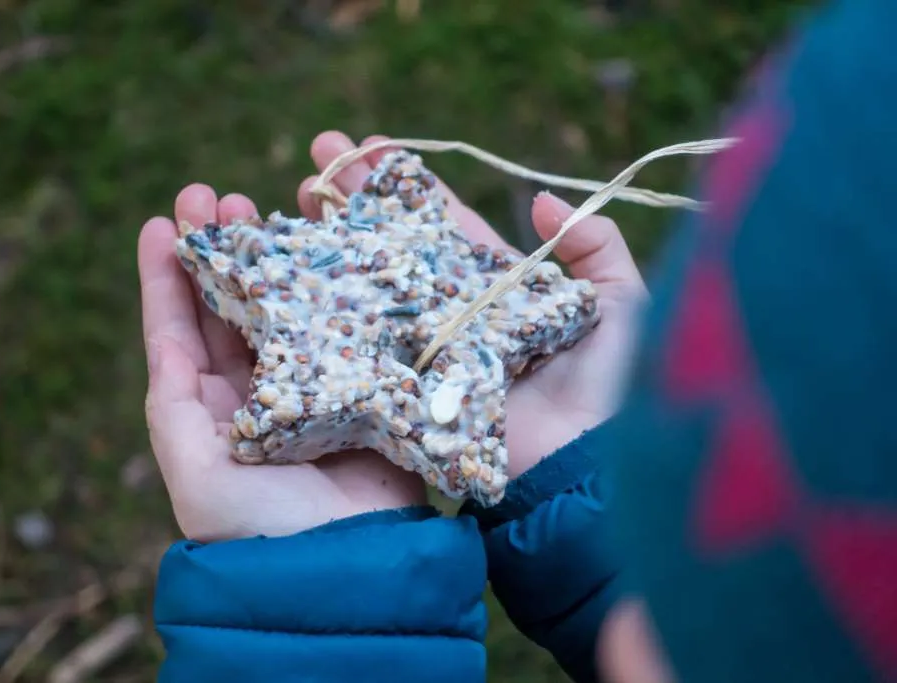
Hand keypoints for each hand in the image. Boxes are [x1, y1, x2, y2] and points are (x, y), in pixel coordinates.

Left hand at [139, 184, 425, 543]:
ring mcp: (313, 382)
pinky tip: (331, 241)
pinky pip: (346, 321)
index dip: (169, 275)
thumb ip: (173, 410)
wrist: (348, 567)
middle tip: (214, 193)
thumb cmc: (263, 529)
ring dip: (273, 253)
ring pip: (287, 303)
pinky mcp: (363, 382)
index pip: (180, 331)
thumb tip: (164, 344)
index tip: (162, 221)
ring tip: (264, 202)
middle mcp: (260, 390)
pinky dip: (337, 281)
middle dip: (221, 247)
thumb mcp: (197, 476)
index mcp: (212, 410)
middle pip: (232, 304)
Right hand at [297, 132, 647, 478]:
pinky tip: (296, 267)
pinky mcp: (406, 383)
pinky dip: (331, 307)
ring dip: (332, 238)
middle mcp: (452, 312)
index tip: (370, 146)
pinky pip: (365, 340)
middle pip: (394, 243)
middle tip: (319, 153)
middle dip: (355, 197)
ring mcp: (424, 347)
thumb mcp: (620, 300)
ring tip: (296, 193)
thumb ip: (593, 246)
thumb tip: (541, 202)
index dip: (408, 186)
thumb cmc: (617, 383)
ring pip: (370, 283)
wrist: (590, 462)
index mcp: (497, 287)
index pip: (443, 223)